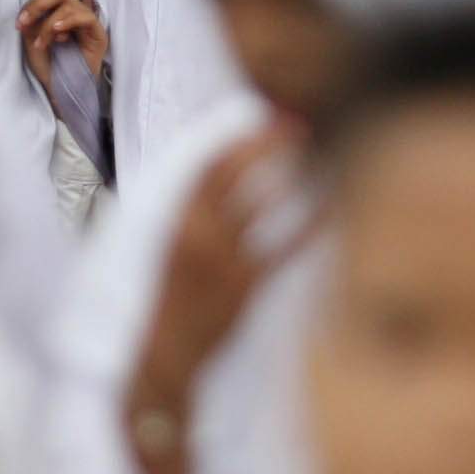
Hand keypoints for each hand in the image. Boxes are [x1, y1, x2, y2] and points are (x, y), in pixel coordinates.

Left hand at [17, 0, 105, 87]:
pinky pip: (86, 17)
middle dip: (39, 4)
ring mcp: (87, 23)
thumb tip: (31, 9)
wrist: (59, 90)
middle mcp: (74, 14)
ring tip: (42, 43)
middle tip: (26, 22)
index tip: (19, 23)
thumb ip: (33, 21)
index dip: (32, 4)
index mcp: (59, 13)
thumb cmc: (47, 67)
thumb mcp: (32, 39)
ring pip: (69, 5)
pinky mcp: (98, 34)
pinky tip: (58, 33)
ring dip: (50, 24)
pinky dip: (69, 21)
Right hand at [128, 121, 313, 473]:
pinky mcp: (247, 286)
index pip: (206, 164)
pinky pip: (285, 248)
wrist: (159, 359)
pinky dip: (310, 223)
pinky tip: (330, 200)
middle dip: (265, 142)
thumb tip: (202, 181)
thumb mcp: (145, 248)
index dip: (234, 135)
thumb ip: (174, 214)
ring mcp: (227, 260)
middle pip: (236, 174)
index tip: (257, 114)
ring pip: (262, 204)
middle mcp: (200, 234)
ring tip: (310, 145)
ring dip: (285, 172)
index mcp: (169, 221)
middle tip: (290, 119)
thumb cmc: (146, 302)